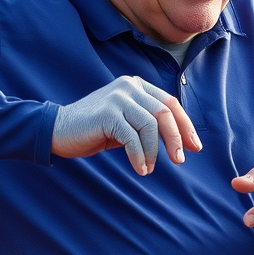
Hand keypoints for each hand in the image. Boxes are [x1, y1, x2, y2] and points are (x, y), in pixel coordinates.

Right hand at [51, 76, 200, 173]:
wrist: (58, 130)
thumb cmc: (95, 129)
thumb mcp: (127, 123)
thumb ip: (148, 124)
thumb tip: (180, 141)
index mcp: (136, 85)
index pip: (170, 103)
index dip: (185, 125)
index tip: (194, 147)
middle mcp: (129, 86)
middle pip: (164, 112)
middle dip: (176, 138)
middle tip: (180, 160)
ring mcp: (117, 98)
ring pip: (150, 125)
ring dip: (156, 151)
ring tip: (151, 168)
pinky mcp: (107, 113)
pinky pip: (132, 137)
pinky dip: (140, 156)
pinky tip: (141, 169)